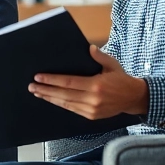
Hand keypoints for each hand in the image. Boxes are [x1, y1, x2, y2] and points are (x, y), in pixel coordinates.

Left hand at [29, 45, 148, 119]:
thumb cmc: (121, 78)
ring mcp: (92, 109)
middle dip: (45, 90)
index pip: (68, 82)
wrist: (133, 98)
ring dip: (49, 98)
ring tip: (37, 93)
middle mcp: (93, 99)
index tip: (38, 77)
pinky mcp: (91, 116)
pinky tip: (51, 99)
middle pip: (63, 94)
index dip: (52, 80)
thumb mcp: (112, 64)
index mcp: (96, 85)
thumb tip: (89, 48)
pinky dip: (60, 104)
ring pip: (65, 103)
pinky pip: (72, 109)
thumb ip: (100, 56)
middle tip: (31, 86)